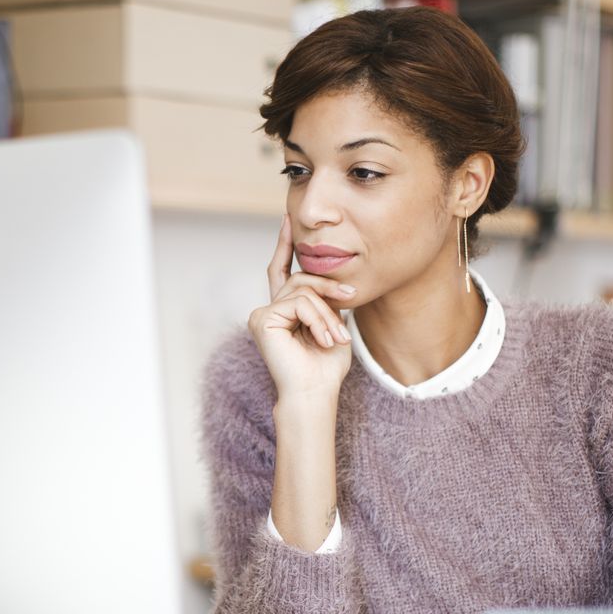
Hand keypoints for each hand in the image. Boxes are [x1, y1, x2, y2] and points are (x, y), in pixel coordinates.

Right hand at [247, 216, 353, 400]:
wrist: (315, 392)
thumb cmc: (325, 368)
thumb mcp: (333, 324)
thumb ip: (326, 300)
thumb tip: (331, 277)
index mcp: (284, 311)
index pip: (282, 271)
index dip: (284, 245)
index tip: (287, 221)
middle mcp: (269, 310)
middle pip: (301, 278)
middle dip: (329, 288)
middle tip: (350, 297)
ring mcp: (262, 314)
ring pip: (303, 290)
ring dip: (327, 313)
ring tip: (335, 337)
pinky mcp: (262, 319)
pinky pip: (298, 302)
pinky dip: (316, 319)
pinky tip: (322, 338)